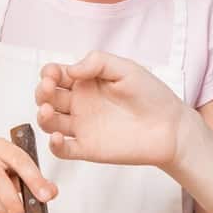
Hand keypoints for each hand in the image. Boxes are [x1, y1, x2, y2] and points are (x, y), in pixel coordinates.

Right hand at [35, 52, 188, 168]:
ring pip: (49, 122)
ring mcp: (81, 126)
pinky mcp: (87, 148)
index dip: (48, 73)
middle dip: (42, 92)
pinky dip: (54, 146)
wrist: (170, 128)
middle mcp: (80, 103)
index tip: (53, 74)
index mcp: (86, 82)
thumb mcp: (126, 69)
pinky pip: (63, 150)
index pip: (56, 75)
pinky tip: (58, 137)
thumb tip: (70, 69)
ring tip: (49, 112)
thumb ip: (98, 62)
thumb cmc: (151, 95)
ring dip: (42, 116)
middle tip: (49, 88)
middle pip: (47, 97)